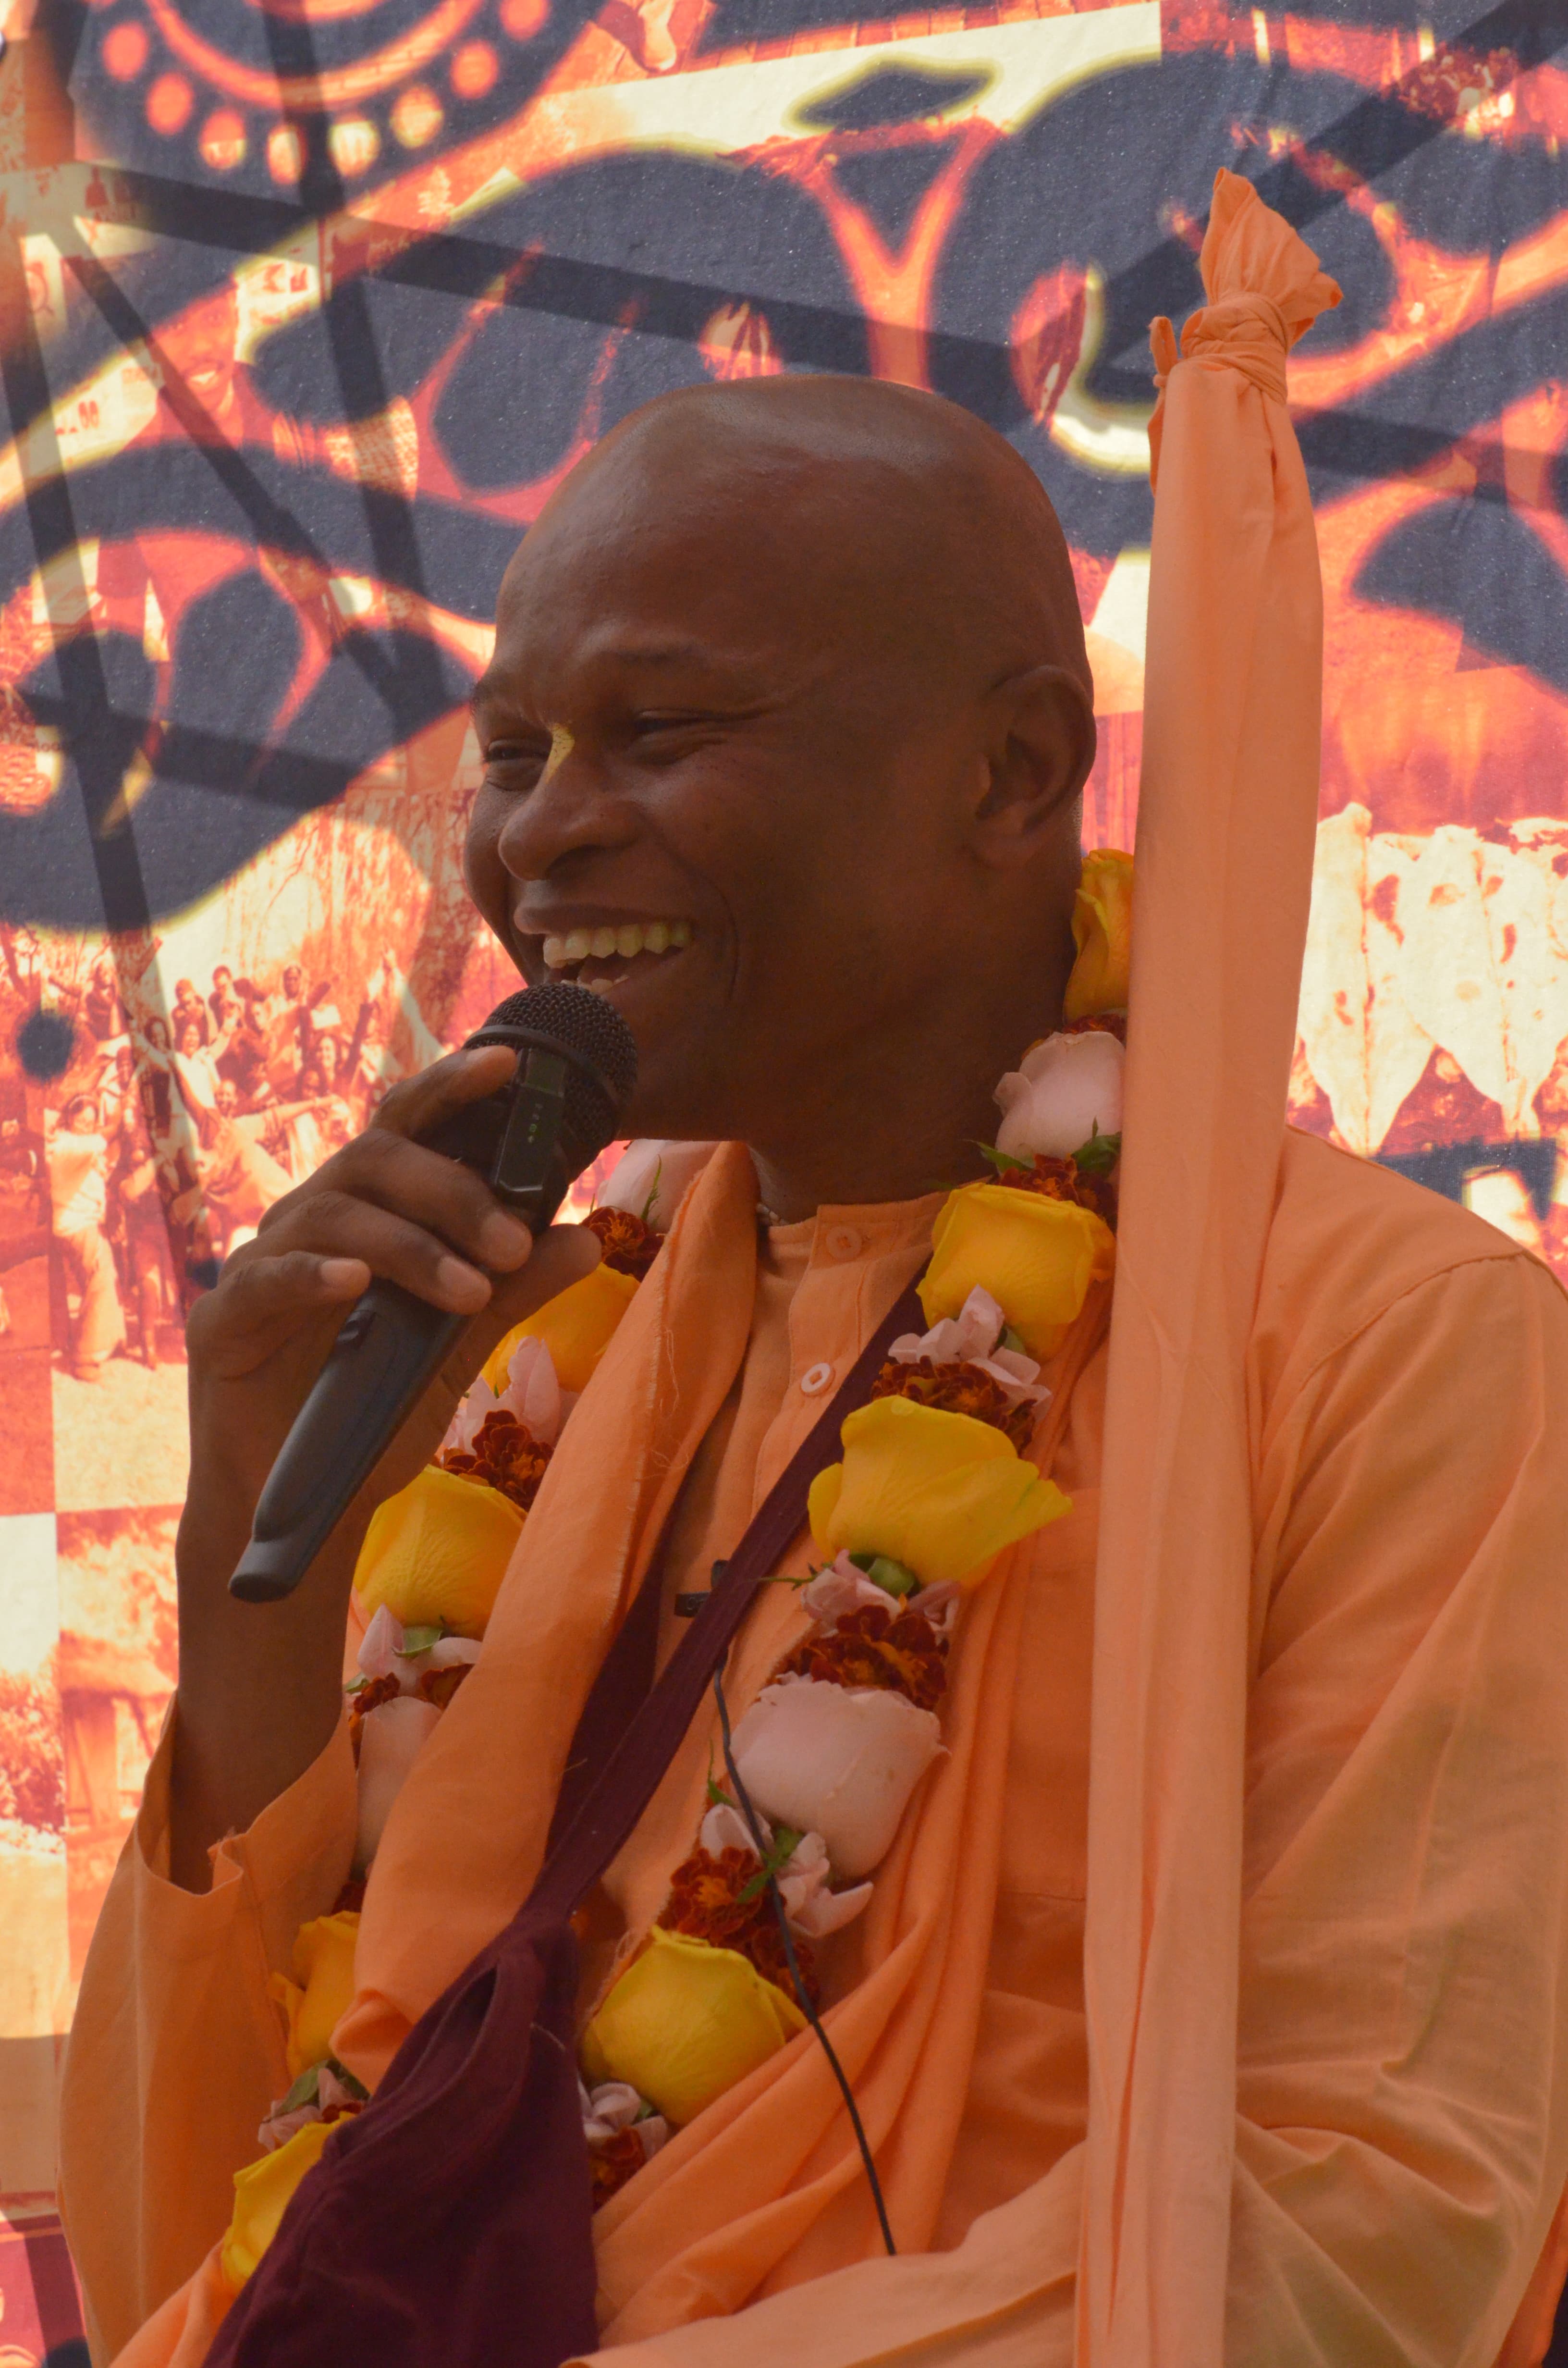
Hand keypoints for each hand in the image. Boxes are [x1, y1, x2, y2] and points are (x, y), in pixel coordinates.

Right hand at [170, 1042, 600, 1886]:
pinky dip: (314, 1276)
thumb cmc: (374, 1413)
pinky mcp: (222, 1322)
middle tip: (514, 1245)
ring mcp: (259, 1265)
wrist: (305, 1505)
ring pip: (333, 1215)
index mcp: (367, 1212)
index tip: (513, 1064)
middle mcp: (310, 1220)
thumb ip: (514, 1292)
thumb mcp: (458, 1351)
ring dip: (411, 1247)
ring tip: (470, 1292)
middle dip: (453, 1193)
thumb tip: (586, 1238)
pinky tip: (356, 1287)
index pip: (407, 1127)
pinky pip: (266, 1280)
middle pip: (375, 1159)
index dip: (452, 1086)